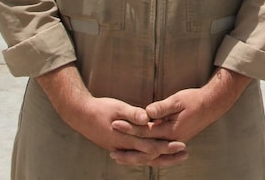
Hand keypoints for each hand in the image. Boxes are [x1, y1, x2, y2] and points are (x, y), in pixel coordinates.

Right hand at [73, 95, 188, 167]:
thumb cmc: (99, 109)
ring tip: (174, 155)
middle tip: (185, 152)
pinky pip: (135, 155)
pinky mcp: (117, 147)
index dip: (166, 146)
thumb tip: (147, 117)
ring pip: (143, 157)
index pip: (150, 146)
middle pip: (149, 155)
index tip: (181, 144)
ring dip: (159, 157)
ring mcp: (120, 149)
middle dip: (168, 155)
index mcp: (125, 138)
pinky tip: (155, 154)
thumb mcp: (117, 107)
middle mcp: (123, 147)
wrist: (80, 115)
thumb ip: (133, 113)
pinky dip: (147, 156)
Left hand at [115, 68, 252, 145]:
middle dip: (129, 151)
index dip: (129, 128)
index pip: (145, 131)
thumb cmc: (195, 99)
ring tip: (120, 158)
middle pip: (147, 149)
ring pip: (152, 154)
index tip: (115, 124)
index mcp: (172, 130)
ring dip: (136, 156)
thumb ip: (162, 107)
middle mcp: (172, 140)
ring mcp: (173, 142)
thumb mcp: (178, 100)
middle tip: (112, 152)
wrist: (212, 105)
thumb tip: (147, 112)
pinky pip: (157, 151)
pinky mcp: (174, 140)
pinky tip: (137, 153)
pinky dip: (146, 154)